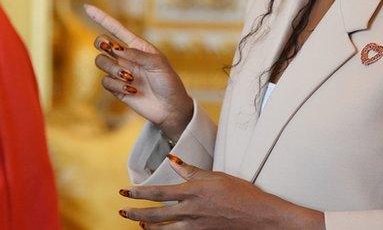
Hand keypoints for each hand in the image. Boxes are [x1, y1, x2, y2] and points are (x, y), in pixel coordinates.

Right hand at [84, 4, 193, 140]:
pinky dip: (116, 85)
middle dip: (102, 43)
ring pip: (100, 62)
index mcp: (137, 46)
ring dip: (113, 69)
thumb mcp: (158, 63)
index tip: (87, 7)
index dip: (101, 17)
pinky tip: (131, 90)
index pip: (116, 28)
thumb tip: (116, 49)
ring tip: (130, 78)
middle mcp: (125, 57)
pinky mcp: (116, 88)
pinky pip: (105, 81)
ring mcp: (120, 72)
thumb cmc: (168, 82)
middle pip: (101, 42)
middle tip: (112, 49)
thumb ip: (137, 54)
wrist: (170, 108)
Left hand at [118, 155, 324, 229]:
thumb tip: (172, 160)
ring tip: (139, 223)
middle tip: (122, 212)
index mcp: (193, 192)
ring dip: (150, 226)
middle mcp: (192, 211)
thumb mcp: (215, 176)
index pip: (159, 193)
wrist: (261, 216)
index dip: (139, 193)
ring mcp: (197, 225)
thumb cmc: (242, 193)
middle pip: (157, 214)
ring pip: (166, 229)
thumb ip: (191, 170)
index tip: (124, 191)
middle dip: (136, 213)